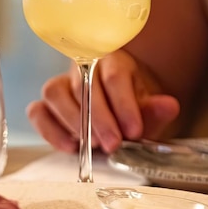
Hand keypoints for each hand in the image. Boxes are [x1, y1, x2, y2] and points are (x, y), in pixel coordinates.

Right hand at [27, 50, 179, 153]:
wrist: (115, 116)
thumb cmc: (131, 111)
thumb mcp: (148, 112)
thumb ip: (156, 111)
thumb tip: (170, 105)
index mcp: (112, 61)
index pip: (114, 75)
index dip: (123, 104)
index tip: (134, 131)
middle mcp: (82, 68)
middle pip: (83, 85)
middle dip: (99, 118)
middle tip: (113, 144)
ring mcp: (60, 85)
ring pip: (55, 93)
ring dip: (73, 122)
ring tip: (93, 146)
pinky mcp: (45, 105)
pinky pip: (37, 112)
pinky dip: (50, 130)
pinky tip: (70, 147)